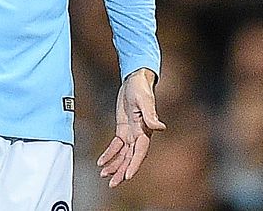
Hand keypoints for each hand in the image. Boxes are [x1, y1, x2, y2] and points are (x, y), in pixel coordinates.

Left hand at [97, 68, 164, 187]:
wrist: (134, 79)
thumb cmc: (140, 87)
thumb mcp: (144, 99)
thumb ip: (150, 114)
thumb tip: (160, 127)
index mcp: (145, 129)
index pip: (140, 151)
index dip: (134, 164)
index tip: (127, 176)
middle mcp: (139, 134)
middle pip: (131, 157)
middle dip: (122, 171)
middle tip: (112, 184)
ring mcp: (131, 132)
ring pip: (123, 154)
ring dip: (114, 165)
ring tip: (104, 175)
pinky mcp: (123, 129)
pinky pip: (116, 145)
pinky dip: (110, 154)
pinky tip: (102, 161)